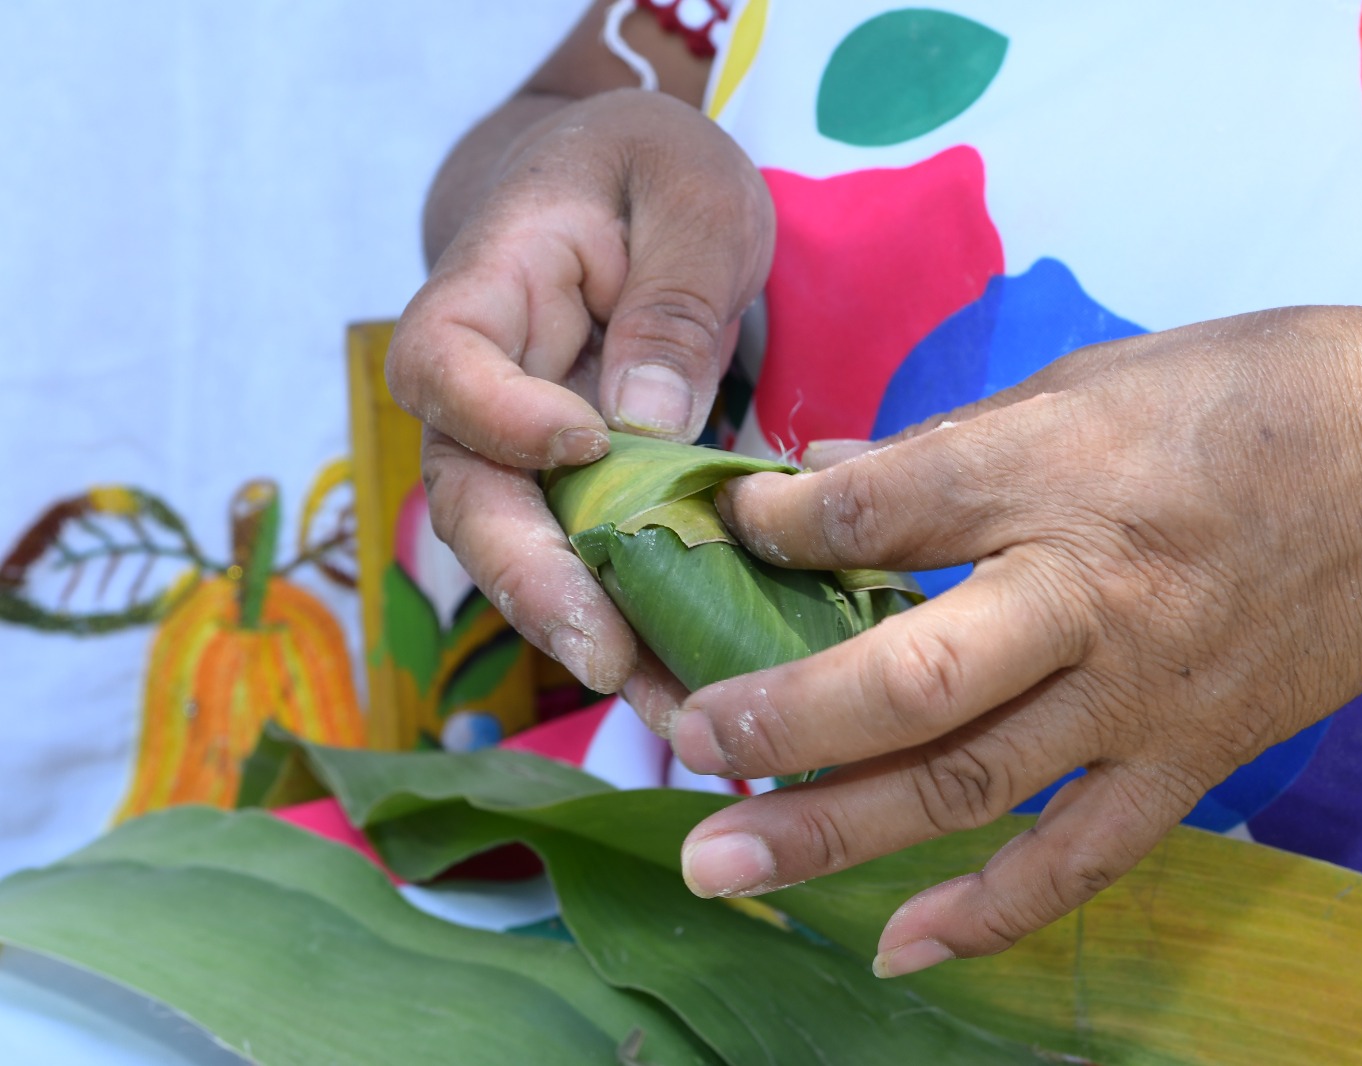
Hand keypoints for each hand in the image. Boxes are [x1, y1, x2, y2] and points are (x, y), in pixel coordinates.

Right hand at [386, 89, 773, 695]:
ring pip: (523, 555)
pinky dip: (634, 626)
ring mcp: (522, 448)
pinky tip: (690, 684)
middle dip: (533, 581)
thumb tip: (645, 429)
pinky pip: (587, 563)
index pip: (446, 361)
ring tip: (668, 704)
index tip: (584, 441)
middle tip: (606, 653)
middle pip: (469, 496)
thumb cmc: (654, 171)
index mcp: (492, 286)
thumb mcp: (691, 194)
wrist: (627, 188)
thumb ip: (670, 299)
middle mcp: (485, 386)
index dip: (498, 415)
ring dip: (589, 634)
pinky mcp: (574, 489)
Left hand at [666, 307, 1361, 976]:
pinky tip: (896, 948)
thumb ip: (956, 440)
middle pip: (910, 674)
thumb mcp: (1098, 375)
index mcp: (1060, 468)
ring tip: (720, 860)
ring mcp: (1140, 696)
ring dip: (835, 830)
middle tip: (681, 740)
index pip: (882, 508)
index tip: (719, 532)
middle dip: (781, 716)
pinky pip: (1079, 859)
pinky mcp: (1189, 763)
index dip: (779, 524)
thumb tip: (830, 474)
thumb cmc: (1259, 396)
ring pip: (969, 782)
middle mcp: (1091, 593)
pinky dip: (988, 913)